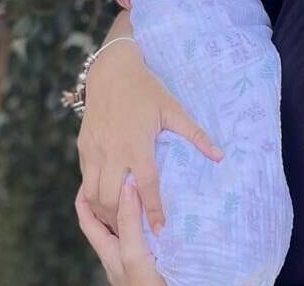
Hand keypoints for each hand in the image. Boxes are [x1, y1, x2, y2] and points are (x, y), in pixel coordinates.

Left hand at [76, 182, 165, 285]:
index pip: (87, 220)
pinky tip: (157, 218)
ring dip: (129, 211)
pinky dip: (145, 224)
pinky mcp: (149, 264)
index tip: (87, 176)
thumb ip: (128, 223)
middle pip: (106, 223)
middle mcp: (117, 255)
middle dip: (107, 199)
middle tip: (117, 176)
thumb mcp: (133, 254)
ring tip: (139, 190)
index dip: (83, 198)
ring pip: (126, 230)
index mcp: (108, 251)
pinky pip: (142, 238)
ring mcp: (133, 261)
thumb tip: (125, 186)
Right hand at [77, 24, 223, 233]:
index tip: (160, 231)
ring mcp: (94, 150)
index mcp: (137, 144)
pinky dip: (92, 196)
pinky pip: (85, 180)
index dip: (154, 211)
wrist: (111, 70)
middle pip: (112, 199)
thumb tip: (220, 155)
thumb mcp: (173, 109)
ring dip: (104, 212)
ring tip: (118, 223)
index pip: (146, 186)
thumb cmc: (146, 89)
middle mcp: (112, 151)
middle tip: (136, 232)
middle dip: (122, 220)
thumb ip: (195, 134)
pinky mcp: (83, 147)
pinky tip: (104, 202)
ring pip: (92, 194)